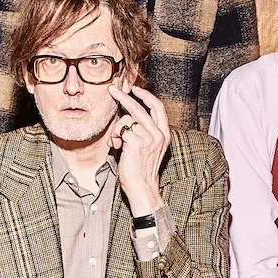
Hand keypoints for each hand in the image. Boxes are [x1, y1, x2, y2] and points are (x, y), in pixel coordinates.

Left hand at [107, 85, 171, 214]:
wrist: (142, 188)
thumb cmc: (141, 170)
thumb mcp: (149, 148)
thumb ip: (144, 131)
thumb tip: (128, 115)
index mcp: (164, 134)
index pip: (157, 107)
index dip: (146, 96)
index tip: (135, 90)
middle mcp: (158, 134)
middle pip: (139, 107)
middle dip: (124, 96)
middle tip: (113, 90)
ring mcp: (148, 138)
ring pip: (126, 120)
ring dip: (117, 130)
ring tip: (117, 142)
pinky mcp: (136, 143)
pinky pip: (120, 130)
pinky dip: (114, 137)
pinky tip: (116, 147)